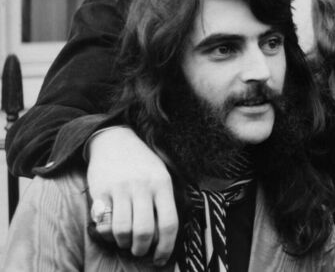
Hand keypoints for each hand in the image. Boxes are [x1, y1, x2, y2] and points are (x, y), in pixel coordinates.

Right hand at [87, 126, 177, 264]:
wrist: (114, 140)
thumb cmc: (142, 164)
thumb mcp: (161, 176)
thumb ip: (164, 202)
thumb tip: (163, 238)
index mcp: (162, 184)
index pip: (169, 223)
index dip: (166, 247)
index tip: (161, 258)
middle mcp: (142, 187)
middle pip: (144, 231)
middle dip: (141, 249)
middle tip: (139, 251)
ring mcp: (120, 189)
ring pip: (122, 230)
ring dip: (123, 243)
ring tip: (125, 241)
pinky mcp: (101, 191)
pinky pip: (103, 222)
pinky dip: (107, 234)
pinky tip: (111, 231)